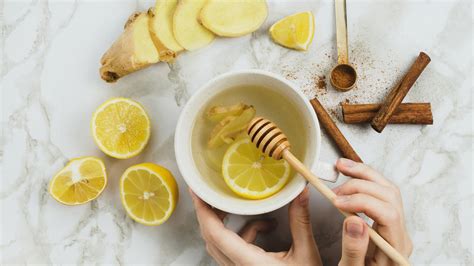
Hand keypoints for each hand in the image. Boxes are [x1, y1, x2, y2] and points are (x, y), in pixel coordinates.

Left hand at [189, 187, 322, 265]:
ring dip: (227, 224)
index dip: (203, 212)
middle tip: (212, 191)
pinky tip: (265, 227)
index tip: (198, 193)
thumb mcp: (306, 254)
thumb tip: (300, 192)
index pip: (216, 235)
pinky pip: (232, 250)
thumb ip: (300, 222)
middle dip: (209, 212)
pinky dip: (244, 234)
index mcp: (249, 264)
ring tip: (240, 206)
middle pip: (211, 237)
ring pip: (219, 244)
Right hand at [334, 158, 412, 265]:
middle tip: (335, 191)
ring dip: (363, 174)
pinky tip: (349, 175)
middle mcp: (400, 232)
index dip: (361, 201)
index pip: (387, 212)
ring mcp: (394, 224)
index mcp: (396, 246)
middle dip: (361, 184)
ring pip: (386, 188)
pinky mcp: (384, 218)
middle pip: (389, 194)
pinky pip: (380, 192)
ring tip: (341, 167)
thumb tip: (353, 220)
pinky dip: (364, 179)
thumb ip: (354, 249)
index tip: (336, 202)